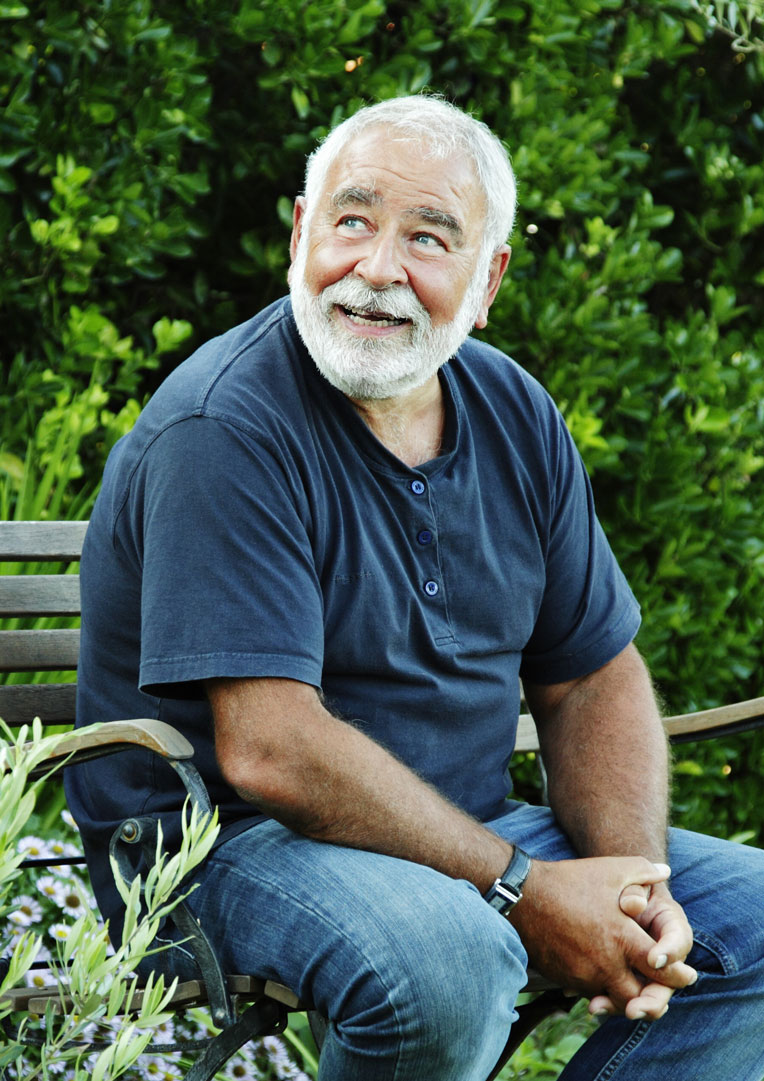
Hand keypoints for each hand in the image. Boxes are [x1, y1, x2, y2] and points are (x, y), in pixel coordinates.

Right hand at [511, 856, 692, 1018]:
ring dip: (627, 995)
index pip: (662, 969)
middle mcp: (606, 963)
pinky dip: (602, 990)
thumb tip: (664, 871)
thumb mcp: (610, 869)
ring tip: (635, 986)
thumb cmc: (570, 880)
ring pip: (615, 999)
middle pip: (640, 997)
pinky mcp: (566, 979)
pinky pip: (591, 993)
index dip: (678, 975)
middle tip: (661, 990)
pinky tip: (605, 978)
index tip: (686, 975)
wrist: (523, 896)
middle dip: (655, 997)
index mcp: (622, 938)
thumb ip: (642, 871)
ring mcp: (584, 975)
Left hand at [589, 875, 695, 1019]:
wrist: (610, 893)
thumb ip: (634, 890)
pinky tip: (587, 1003)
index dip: (670, 951)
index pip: (679, 940)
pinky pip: (621, 996)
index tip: (653, 959)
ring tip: (599, 1007)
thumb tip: (633, 905)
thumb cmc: (626, 885)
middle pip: (667, 983)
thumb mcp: (631, 880)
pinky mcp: (628, 980)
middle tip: (633, 1008)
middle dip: (651, 999)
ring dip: (625, 1006)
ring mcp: (648, 972)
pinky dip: (605, 1001)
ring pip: (644, 997)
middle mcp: (665, 956)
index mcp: (671, 926)